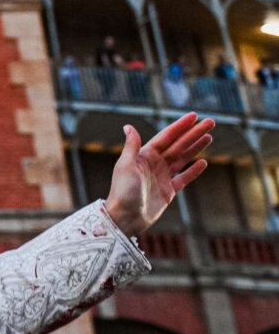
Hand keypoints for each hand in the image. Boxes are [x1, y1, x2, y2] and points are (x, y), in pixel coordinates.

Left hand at [104, 112, 213, 235]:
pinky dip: (193, 170)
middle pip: (179, 145)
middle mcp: (155, 163)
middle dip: (194, 133)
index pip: (167, 137)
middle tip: (210, 122)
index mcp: (145, 155)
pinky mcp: (168, 191)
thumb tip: (128, 126)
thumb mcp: (126, 166)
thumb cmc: (122, 191)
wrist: (125, 217)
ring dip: (196, 147)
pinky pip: (184, 178)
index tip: (194, 115)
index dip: (180, 126)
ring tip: (209, 137)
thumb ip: (131, 146)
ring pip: (183, 158)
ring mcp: (162, 177)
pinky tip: (203, 162)